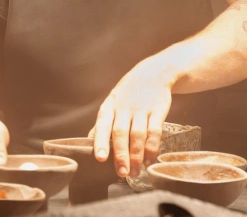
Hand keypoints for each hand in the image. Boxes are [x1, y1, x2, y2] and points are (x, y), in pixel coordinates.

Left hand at [90, 60, 172, 177]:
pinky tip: (148, 160)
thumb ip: (103, 123)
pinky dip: (152, 148)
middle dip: (120, 154)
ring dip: (136, 155)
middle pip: (120, 133)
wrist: (154, 72)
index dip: (100, 141)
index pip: (102, 124)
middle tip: (121, 173)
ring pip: (138, 135)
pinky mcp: (158, 110)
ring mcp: (142, 108)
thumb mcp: (113, 102)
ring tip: (134, 172)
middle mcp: (124, 107)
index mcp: (110, 106)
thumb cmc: (129, 93)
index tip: (100, 158)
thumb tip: (88, 143)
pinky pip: (155, 131)